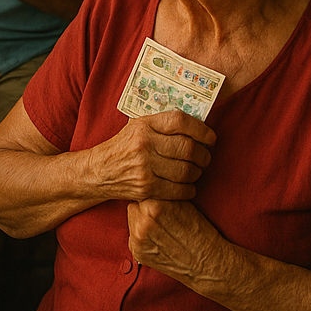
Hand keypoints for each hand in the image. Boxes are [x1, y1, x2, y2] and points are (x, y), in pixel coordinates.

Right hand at [91, 110, 214, 201]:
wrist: (99, 171)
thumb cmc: (123, 147)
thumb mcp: (137, 127)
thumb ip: (162, 125)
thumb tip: (197, 126)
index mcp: (144, 124)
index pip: (179, 121)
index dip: (200, 129)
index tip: (210, 137)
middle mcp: (144, 143)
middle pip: (188, 148)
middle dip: (204, 154)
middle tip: (205, 157)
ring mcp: (145, 167)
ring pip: (186, 170)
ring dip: (198, 172)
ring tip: (196, 170)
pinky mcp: (146, 188)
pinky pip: (180, 189)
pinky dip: (190, 189)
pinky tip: (188, 185)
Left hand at [127, 199, 224, 288]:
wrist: (206, 262)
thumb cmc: (197, 230)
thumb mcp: (181, 203)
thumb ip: (162, 194)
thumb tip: (149, 186)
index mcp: (154, 206)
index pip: (143, 191)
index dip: (152, 196)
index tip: (159, 202)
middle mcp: (143, 223)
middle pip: (135, 205)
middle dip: (143, 208)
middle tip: (160, 217)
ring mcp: (138, 239)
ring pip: (132, 220)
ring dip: (141, 221)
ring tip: (159, 229)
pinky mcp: (137, 252)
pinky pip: (133, 236)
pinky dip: (142, 237)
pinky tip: (157, 240)